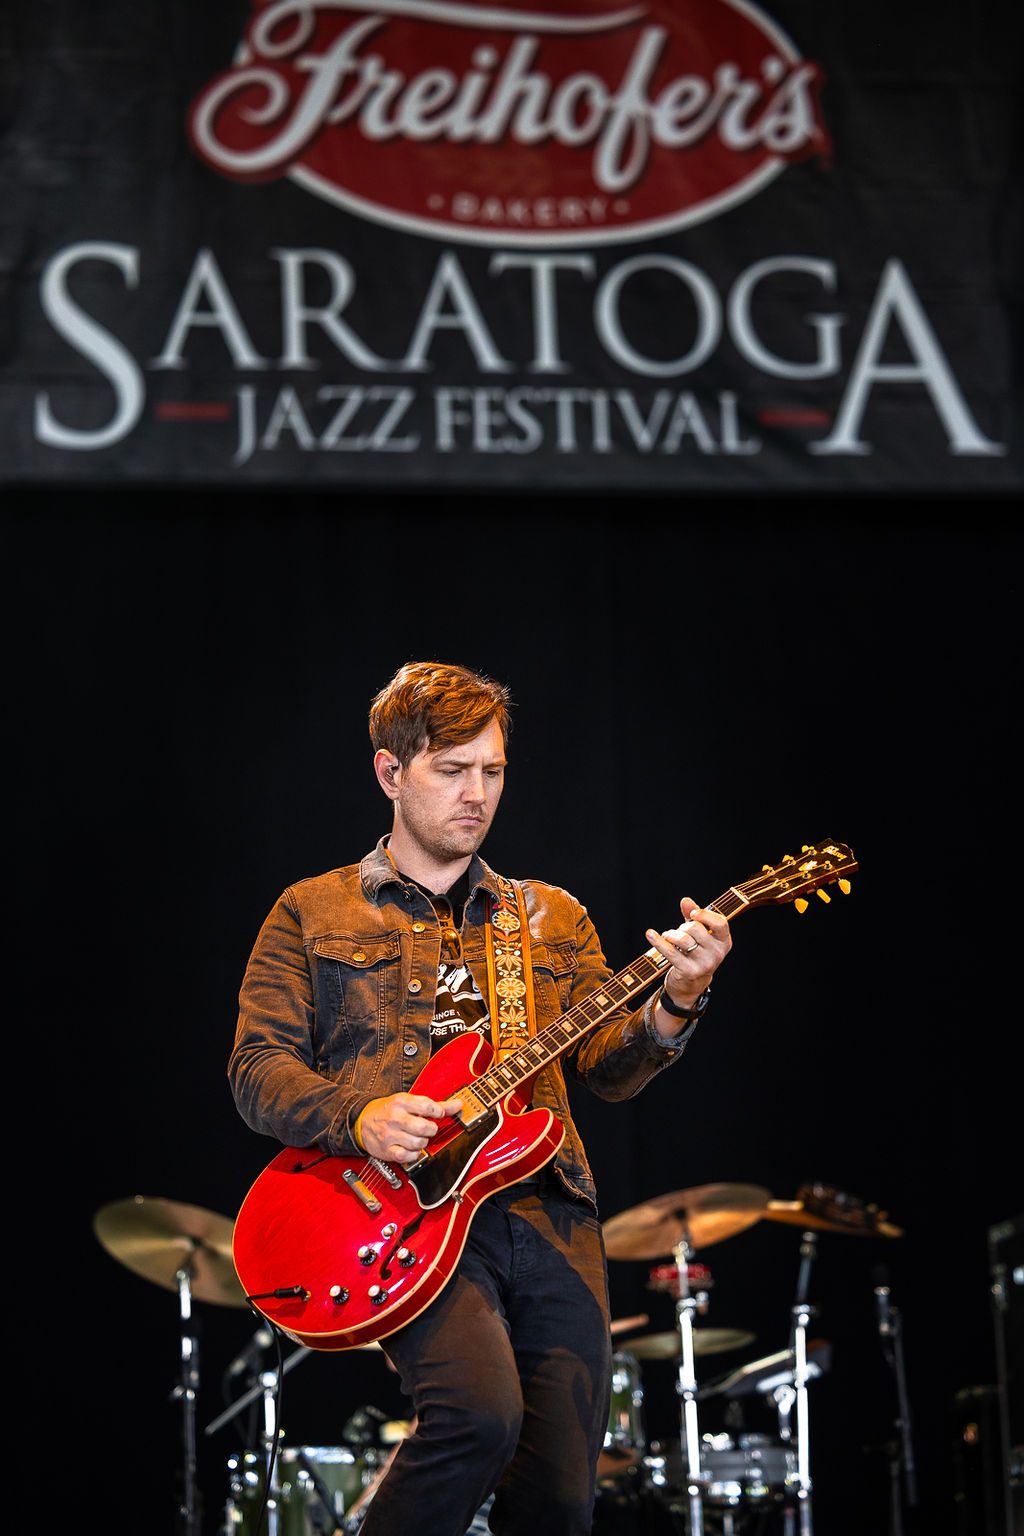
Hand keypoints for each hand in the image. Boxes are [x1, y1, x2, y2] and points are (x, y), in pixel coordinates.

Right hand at [356, 1092, 462, 1163]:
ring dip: (423, 1142)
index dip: (438, 1112)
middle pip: (424, 1127)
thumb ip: (433, 1105)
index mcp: (401, 1102)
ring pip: (418, 1143)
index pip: (427, 1106)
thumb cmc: (388, 1111)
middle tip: (428, 1129)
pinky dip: (413, 1154)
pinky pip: (407, 1156)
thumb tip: (458, 1105)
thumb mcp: (407, 1102)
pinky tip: (411, 1148)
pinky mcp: (387, 1150)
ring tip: (418, 1138)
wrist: (362, 1122)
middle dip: (431, 1129)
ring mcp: (390, 1135)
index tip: (438, 1114)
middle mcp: (395, 1118)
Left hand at [646, 898, 731, 1013]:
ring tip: (668, 937)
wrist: (692, 983)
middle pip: (696, 928)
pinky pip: (671, 952)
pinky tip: (650, 934)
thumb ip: (693, 916)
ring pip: (683, 939)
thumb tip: (685, 901)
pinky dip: (658, 941)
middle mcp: (717, 954)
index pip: (720, 923)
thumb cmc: (696, 953)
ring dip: (671, 935)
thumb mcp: (699, 934)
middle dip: (682, 927)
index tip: (692, 914)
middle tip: (679, 932)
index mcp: (724, 942)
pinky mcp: (689, 971)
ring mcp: (704, 964)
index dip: (705, 915)